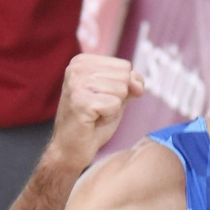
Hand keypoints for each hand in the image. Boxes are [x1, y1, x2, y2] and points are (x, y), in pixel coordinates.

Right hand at [47, 55, 146, 175]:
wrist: (71, 148)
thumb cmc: (93, 122)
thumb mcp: (116, 96)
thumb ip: (130, 83)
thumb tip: (138, 84)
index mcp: (82, 61)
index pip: (124, 66)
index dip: (121, 88)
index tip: (101, 99)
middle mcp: (76, 68)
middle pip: (124, 77)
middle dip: (117, 98)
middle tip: (97, 109)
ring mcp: (76, 83)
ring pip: (121, 90)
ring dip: (112, 108)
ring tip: (95, 115)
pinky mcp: (80, 101)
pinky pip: (115, 105)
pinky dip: (108, 117)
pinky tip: (92, 121)